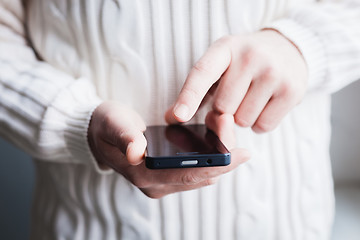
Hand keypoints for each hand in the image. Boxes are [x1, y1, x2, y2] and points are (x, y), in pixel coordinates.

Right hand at [88, 101, 249, 197]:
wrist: (100, 132)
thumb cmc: (107, 125)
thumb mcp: (113, 124)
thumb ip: (125, 137)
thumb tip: (136, 152)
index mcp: (144, 174)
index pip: (187, 174)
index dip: (215, 165)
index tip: (238, 154)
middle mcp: (155, 185)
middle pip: (199, 179)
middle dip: (223, 164)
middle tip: (244, 149)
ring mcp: (162, 183)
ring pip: (200, 177)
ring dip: (218, 163)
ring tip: (233, 144)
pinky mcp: (167, 176)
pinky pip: (194, 173)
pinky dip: (209, 161)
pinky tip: (219, 147)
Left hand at [166, 30, 307, 133]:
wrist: (288, 49)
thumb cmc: (245, 62)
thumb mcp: (219, 66)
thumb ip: (195, 92)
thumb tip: (171, 118)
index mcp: (225, 48)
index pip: (202, 74)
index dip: (189, 97)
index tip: (178, 116)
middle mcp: (250, 56)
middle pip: (223, 108)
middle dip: (224, 111)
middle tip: (235, 96)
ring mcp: (274, 73)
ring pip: (243, 121)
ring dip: (243, 118)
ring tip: (252, 96)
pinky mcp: (292, 91)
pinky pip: (263, 126)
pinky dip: (260, 123)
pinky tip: (265, 104)